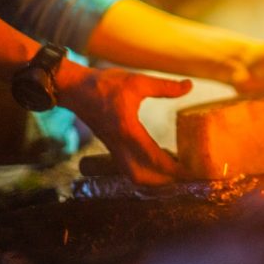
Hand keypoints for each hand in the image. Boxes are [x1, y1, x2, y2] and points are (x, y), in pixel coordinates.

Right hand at [55, 63, 191, 184]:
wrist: (74, 89)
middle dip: (163, 182)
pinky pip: (128, 168)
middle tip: (184, 178)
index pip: (152, 157)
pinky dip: (144, 172)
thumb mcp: (137, 81)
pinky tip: (158, 162)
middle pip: (141, 176)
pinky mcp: (111, 147)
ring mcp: (112, 148)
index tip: (189, 172)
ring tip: (174, 173)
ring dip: (153, 180)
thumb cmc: (104, 84)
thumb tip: (189, 86)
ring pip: (133, 175)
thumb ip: (165, 86)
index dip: (172, 167)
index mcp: (127, 130)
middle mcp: (118, 144)